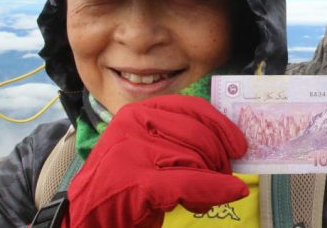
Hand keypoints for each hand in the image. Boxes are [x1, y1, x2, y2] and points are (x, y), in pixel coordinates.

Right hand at [65, 95, 247, 227]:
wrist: (88, 218)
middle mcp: (133, 126)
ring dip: (211, 183)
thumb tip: (232, 142)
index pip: (192, 109)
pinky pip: (190, 182)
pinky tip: (228, 194)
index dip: (222, 127)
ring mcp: (133, 152)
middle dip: (219, 161)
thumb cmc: (125, 185)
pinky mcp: (137, 181)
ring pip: (197, 161)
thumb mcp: (152, 152)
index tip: (239, 146)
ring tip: (202, 198)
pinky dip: (214, 190)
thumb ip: (183, 141)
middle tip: (222, 178)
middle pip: (200, 136)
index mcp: (138, 112)